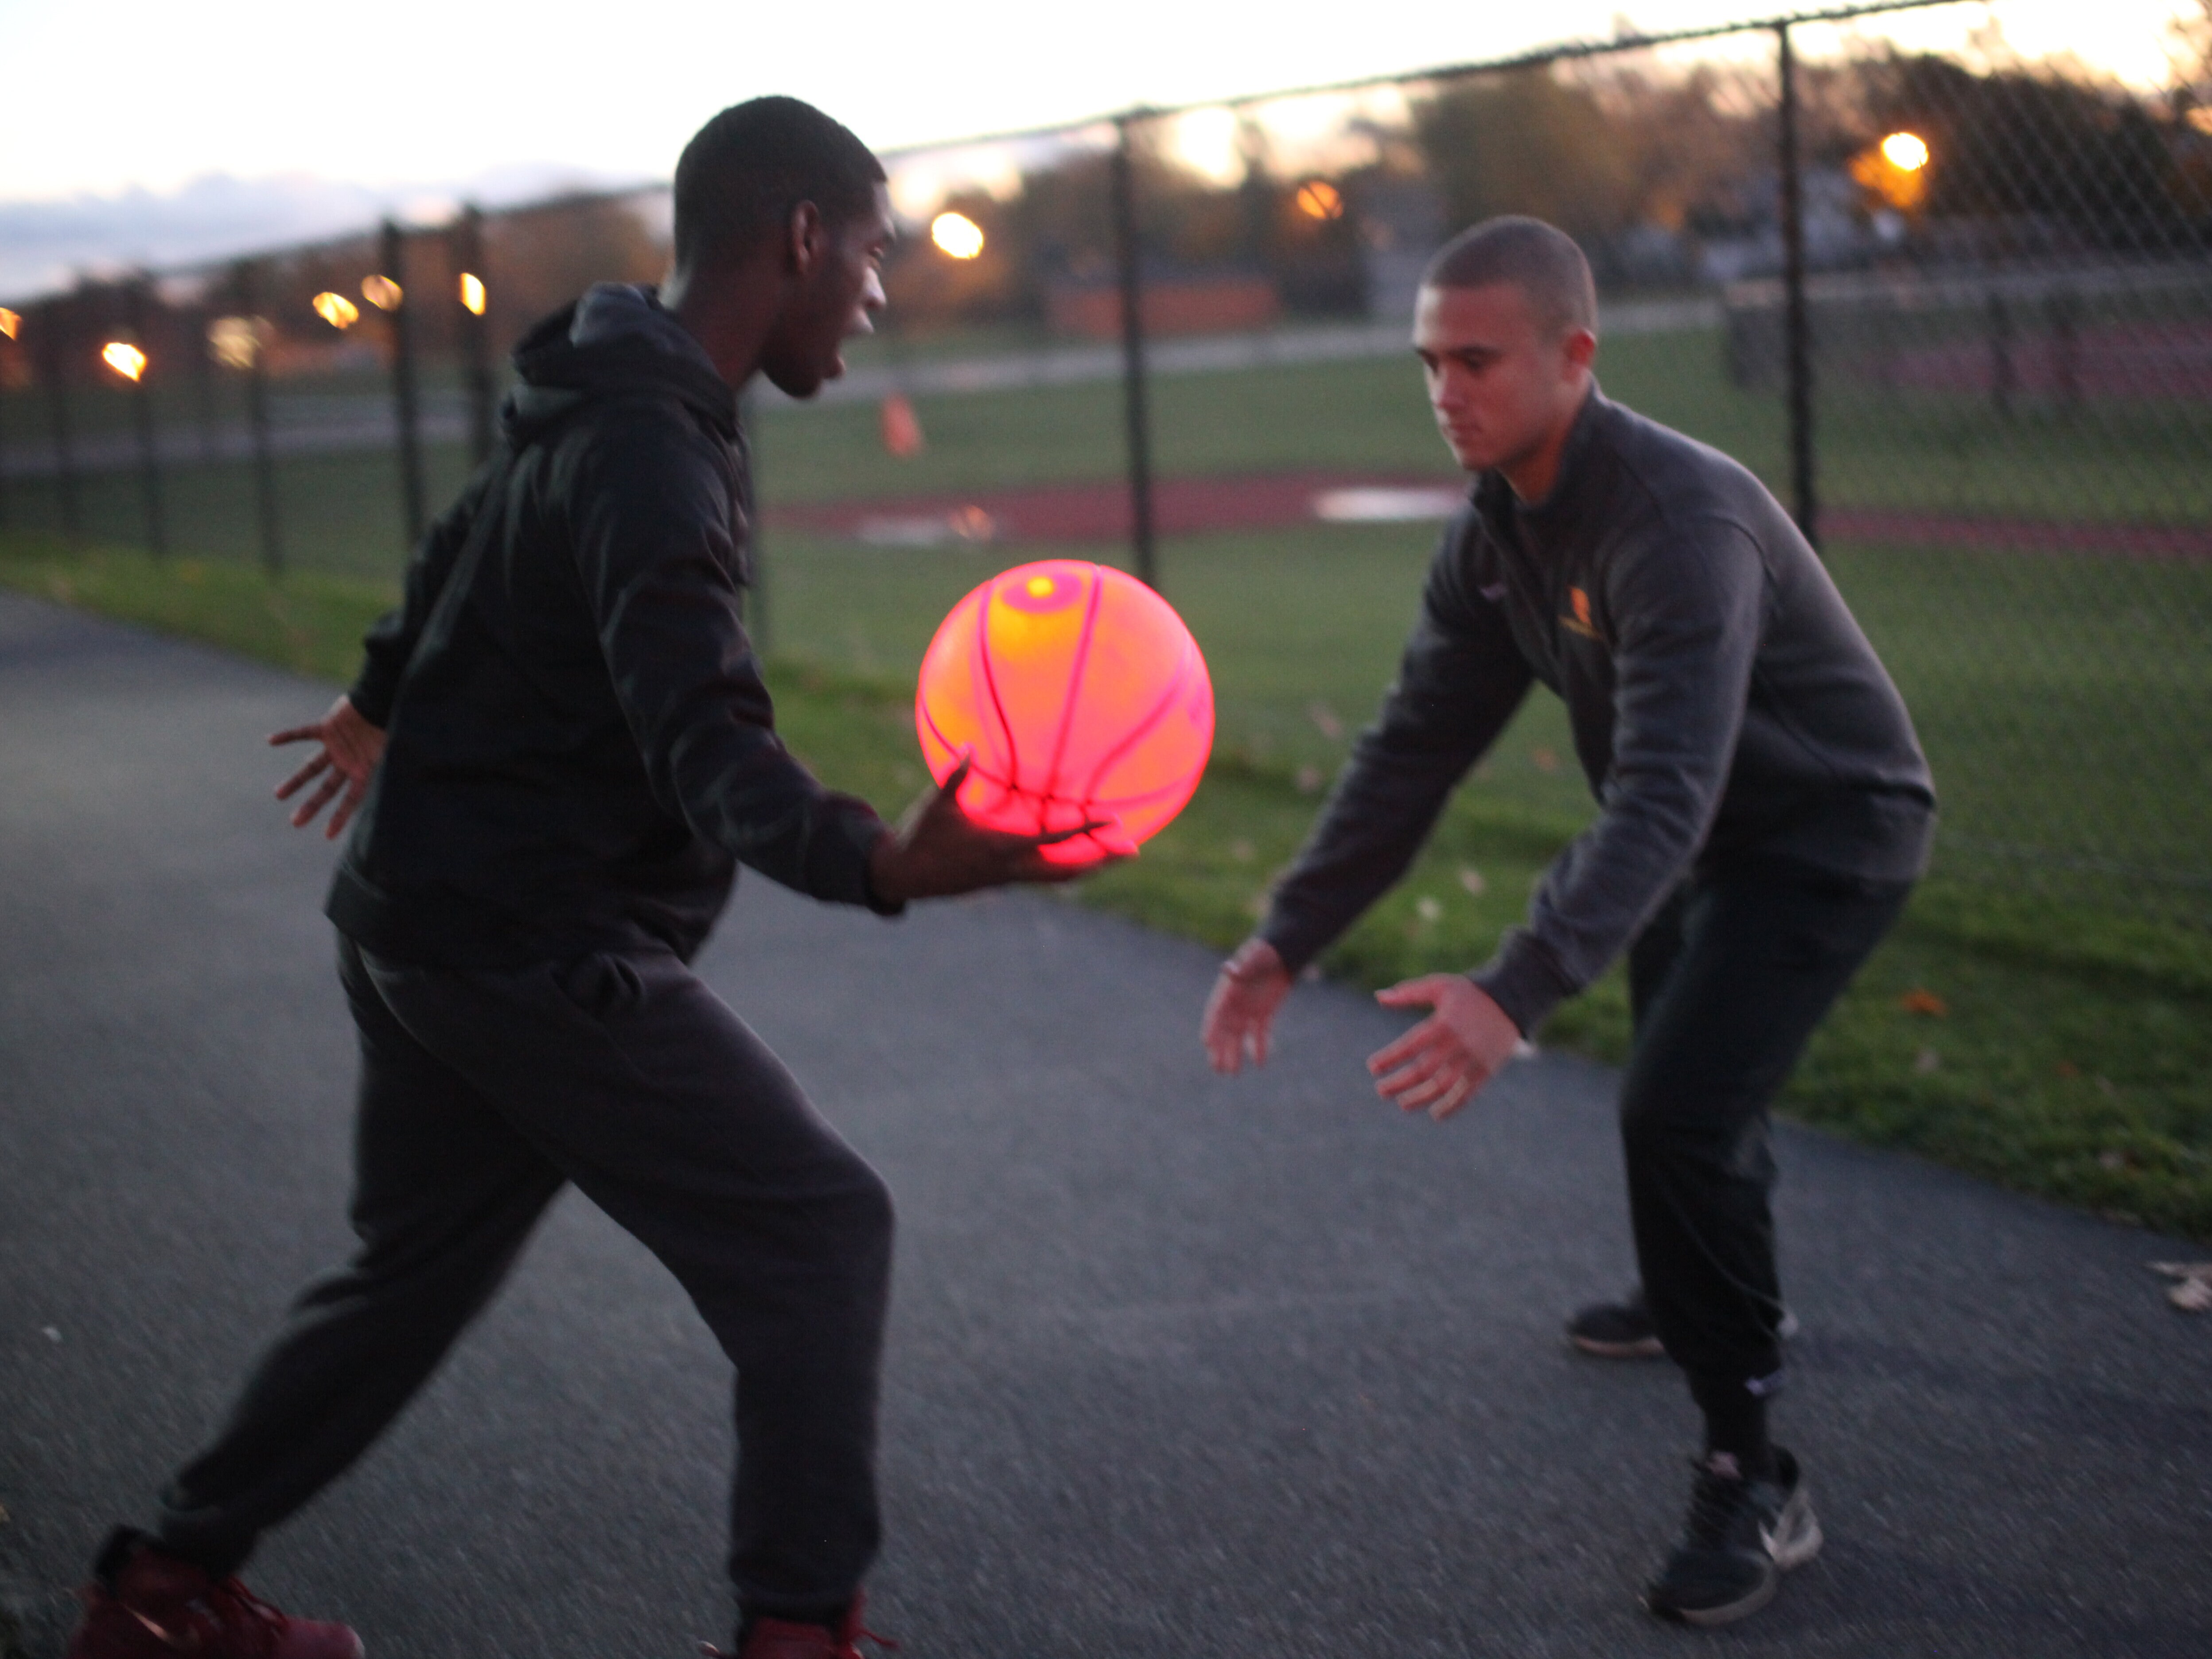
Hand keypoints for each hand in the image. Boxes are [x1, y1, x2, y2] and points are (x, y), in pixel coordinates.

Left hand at [270, 695, 385, 839]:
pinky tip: (271, 741)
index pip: (350, 800)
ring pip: (312, 768)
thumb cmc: (393, 724)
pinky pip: (305, 733)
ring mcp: (336, 747)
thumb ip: (391, 772)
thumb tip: (401, 794)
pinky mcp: (327, 728)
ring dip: (296, 782)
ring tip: (279, 795)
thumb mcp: (393, 753)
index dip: (340, 817)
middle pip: (327, 789)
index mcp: (364, 771)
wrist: (384, 699)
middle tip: (296, 822)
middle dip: (312, 806)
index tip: (328, 835)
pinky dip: (289, 736)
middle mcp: (348, 762)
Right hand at [868, 752, 1127, 903]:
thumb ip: (957, 775)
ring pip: (1061, 878)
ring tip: (1117, 856)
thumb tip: (970, 746)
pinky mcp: (1006, 880)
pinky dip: (1068, 868)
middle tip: (1134, 850)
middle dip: (1103, 860)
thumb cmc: (922, 835)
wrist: (908, 877)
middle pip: (1070, 869)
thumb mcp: (937, 804)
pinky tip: (1081, 858)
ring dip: (1091, 867)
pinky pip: (1046, 876)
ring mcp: (1011, 877)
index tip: (1113, 819)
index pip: (1055, 838)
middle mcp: (1013, 867)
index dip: (1086, 828)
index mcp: (1002, 845)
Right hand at [1201, 937, 1291, 1073]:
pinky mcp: (1264, 1013)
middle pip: (1225, 1030)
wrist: (1283, 953)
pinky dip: (1260, 1047)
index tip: (1206, 1042)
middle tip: (1217, 1069)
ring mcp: (1249, 1009)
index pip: (1216, 1012)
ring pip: (1240, 1036)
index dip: (1211, 1027)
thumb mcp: (1255, 958)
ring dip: (1235, 1053)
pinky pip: (1260, 1033)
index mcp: (1228, 990)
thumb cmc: (1265, 952)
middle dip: (1221, 1049)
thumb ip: (1242, 968)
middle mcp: (1235, 1003)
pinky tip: (1259, 1063)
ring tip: (1232, 1073)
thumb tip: (1227, 969)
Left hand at [1367, 975, 1522, 1119]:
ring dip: (1421, 1098)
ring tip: (1403, 1104)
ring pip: (1444, 1086)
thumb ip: (1408, 993)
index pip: (1411, 1045)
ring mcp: (1474, 1059)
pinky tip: (1436, 1114)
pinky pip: (1467, 1094)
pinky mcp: (1487, 1070)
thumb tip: (1379, 997)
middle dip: (1400, 1083)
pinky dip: (1452, 1106)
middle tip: (1381, 1091)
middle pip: (1424, 1070)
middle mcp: (1458, 1044)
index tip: (1373, 1067)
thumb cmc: (1469, 993)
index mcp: (1444, 1023)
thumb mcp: (1439, 985)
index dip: (1391, 1058)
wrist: (1512, 1000)